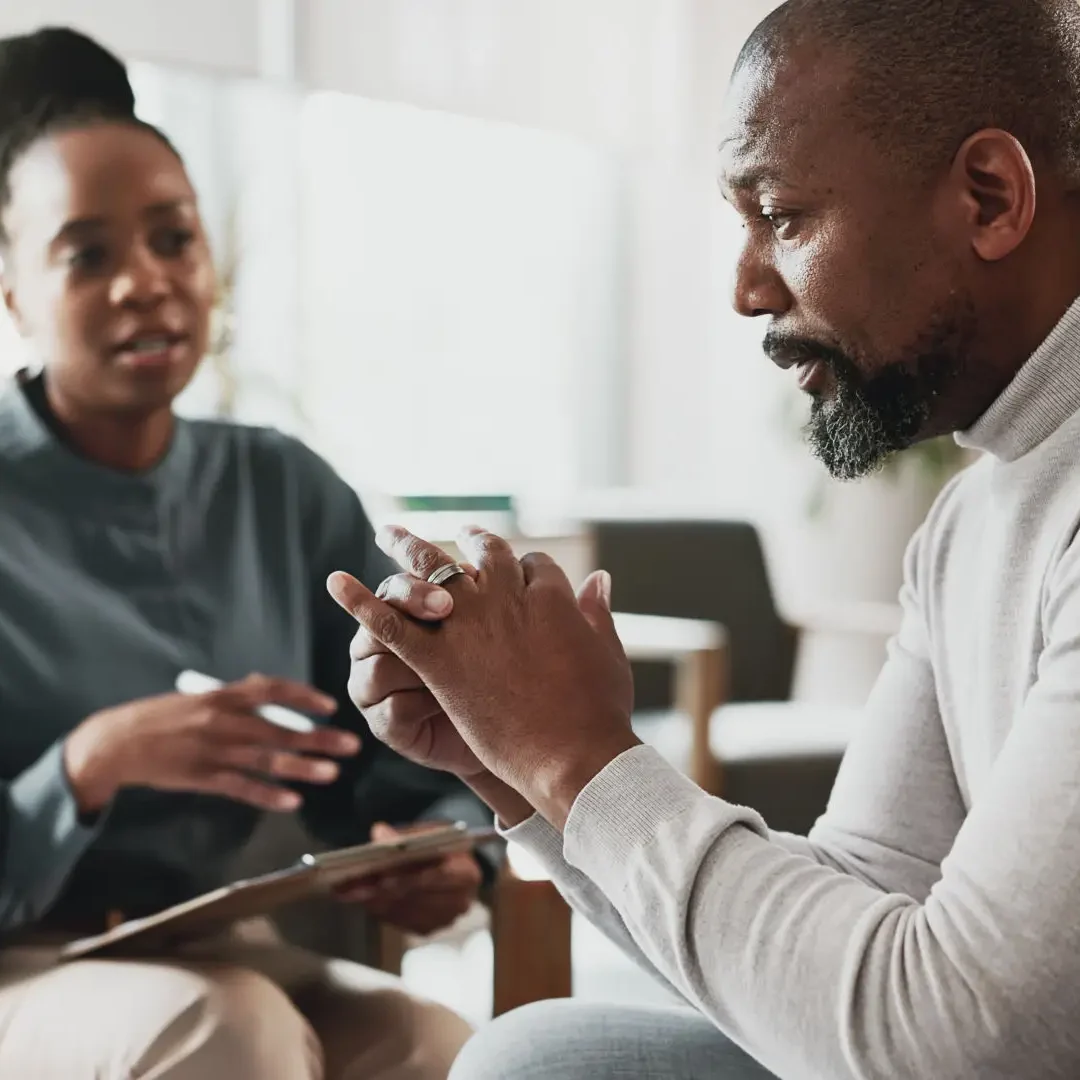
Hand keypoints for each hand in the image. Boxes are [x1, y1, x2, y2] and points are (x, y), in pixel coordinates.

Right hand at [64, 673, 360, 814]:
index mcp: (221, 695)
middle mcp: (222, 720)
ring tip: (332, 773)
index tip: (330, 707)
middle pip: (279, 728)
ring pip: (266, 759)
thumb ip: (232, 694)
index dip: (304, 696)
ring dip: (301, 767)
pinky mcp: (201, 778)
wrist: (115, 743)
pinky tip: (292, 802)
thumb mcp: (197, 697)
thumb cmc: (159, 718)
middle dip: (317, 738)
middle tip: (351, 745)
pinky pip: (241, 787)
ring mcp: (213, 750)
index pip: (272, 689)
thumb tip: (263, 683)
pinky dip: (267, 795)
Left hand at [329, 527, 637, 827]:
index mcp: (552, 597)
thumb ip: (597, 613)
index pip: (532, 566)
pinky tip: (338, 583)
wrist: (574, 755)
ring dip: (407, 548)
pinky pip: (391, 625)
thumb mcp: (608, 655)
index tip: (516, 571)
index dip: (522, 568)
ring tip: (389, 532)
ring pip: (431, 573)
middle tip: (458, 532)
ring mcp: (470, 627)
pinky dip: (361, 602)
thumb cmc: (599, 713)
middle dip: (467, 538)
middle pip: (482, 554)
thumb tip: (599, 578)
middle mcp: (507, 599)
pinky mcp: (439, 662)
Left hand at [335, 822, 482, 936]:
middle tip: (349, 886)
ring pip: (403, 911)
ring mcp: (444, 919)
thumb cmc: (435, 843)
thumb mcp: (424, 832)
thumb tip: (379, 834)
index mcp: (467, 872)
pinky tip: (359, 899)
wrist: (446, 861)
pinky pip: (398, 921)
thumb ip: (403, 835)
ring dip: (372, 901)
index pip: (440, 875)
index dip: (410, 876)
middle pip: (416, 897)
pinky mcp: (428, 929)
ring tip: (346, 892)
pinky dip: (377, 909)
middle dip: (380, 890)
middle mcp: (461, 901)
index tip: (381, 877)